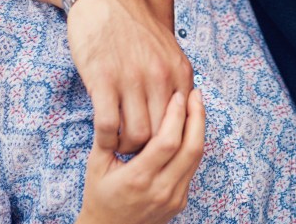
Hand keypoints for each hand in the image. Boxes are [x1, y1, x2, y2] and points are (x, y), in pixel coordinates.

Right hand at [68, 0, 195, 152]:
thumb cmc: (134, 25)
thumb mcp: (167, 48)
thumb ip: (175, 77)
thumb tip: (179, 111)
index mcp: (179, 70)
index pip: (184, 122)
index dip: (169, 139)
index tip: (157, 142)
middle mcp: (161, 76)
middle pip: (162, 135)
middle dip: (149, 149)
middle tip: (136, 150)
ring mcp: (133, 79)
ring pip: (137, 136)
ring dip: (126, 147)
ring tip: (118, 143)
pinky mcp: (103, 80)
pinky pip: (108, 126)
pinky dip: (106, 139)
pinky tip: (103, 135)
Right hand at [77, 90, 204, 223]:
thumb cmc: (99, 196)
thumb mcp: (96, 165)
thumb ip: (107, 135)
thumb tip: (119, 102)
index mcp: (138, 179)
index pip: (168, 142)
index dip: (177, 115)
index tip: (178, 95)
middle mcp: (160, 190)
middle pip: (192, 148)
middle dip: (197, 116)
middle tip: (195, 94)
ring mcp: (173, 198)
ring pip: (196, 157)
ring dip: (199, 128)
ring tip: (195, 105)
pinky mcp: (180, 201)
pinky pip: (192, 168)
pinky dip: (193, 144)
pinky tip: (189, 128)